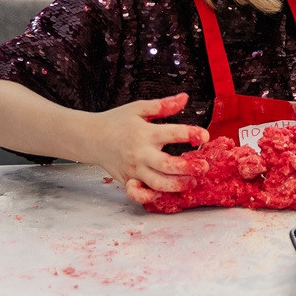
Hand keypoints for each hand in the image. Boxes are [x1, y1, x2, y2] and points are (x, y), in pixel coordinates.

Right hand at [85, 93, 209, 204]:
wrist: (90, 137)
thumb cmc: (116, 121)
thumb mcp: (139, 108)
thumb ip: (163, 105)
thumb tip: (185, 98)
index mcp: (146, 133)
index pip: (174, 133)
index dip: (192, 134)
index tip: (205, 136)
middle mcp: (140, 153)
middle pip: (167, 165)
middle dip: (189, 168)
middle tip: (204, 167)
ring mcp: (134, 169)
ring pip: (157, 183)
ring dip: (177, 185)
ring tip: (192, 182)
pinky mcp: (127, 180)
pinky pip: (138, 194)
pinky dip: (150, 197)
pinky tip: (162, 193)